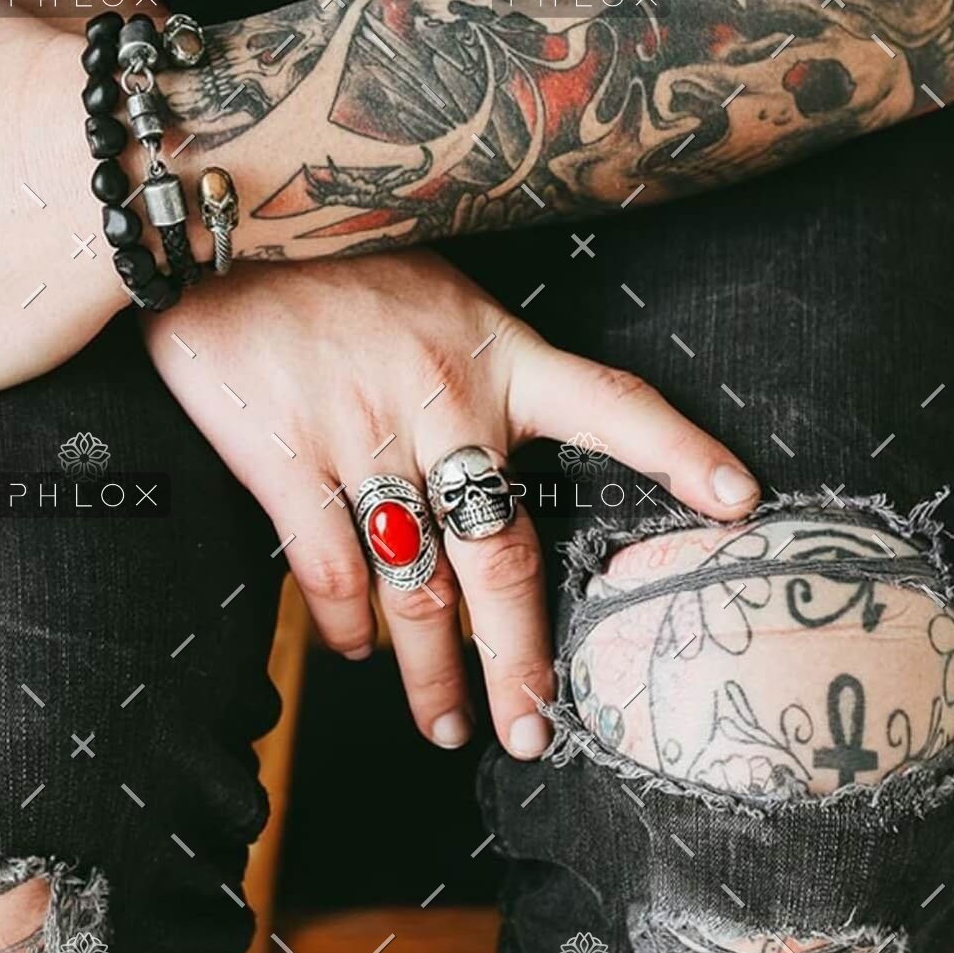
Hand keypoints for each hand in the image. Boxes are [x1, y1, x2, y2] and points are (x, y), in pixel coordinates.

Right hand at [143, 250, 761, 759]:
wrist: (216, 223)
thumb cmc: (327, 258)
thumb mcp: (427, 290)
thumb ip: (466, 369)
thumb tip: (475, 468)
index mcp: (493, 353)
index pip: (609, 405)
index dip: (677, 453)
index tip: (737, 500)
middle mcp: (441, 401)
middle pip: (503, 556)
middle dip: (519, 659)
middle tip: (531, 730)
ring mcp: (364, 432)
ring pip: (416, 586)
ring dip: (430, 671)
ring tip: (442, 726)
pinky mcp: (287, 456)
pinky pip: (331, 569)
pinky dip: (346, 627)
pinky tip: (354, 650)